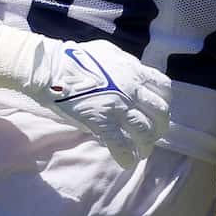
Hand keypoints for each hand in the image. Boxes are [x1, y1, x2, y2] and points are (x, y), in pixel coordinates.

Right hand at [0, 10, 171, 169]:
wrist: (51, 69)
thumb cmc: (75, 57)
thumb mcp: (108, 53)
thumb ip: (125, 64)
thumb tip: (134, 72)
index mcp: (134, 71)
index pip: (163, 88)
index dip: (164, 102)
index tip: (158, 110)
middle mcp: (132, 90)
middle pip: (159, 113)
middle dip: (159, 127)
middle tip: (154, 134)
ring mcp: (118, 108)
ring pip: (144, 132)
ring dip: (147, 145)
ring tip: (143, 151)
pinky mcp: (101, 123)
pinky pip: (121, 145)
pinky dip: (127, 157)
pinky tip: (127, 162)